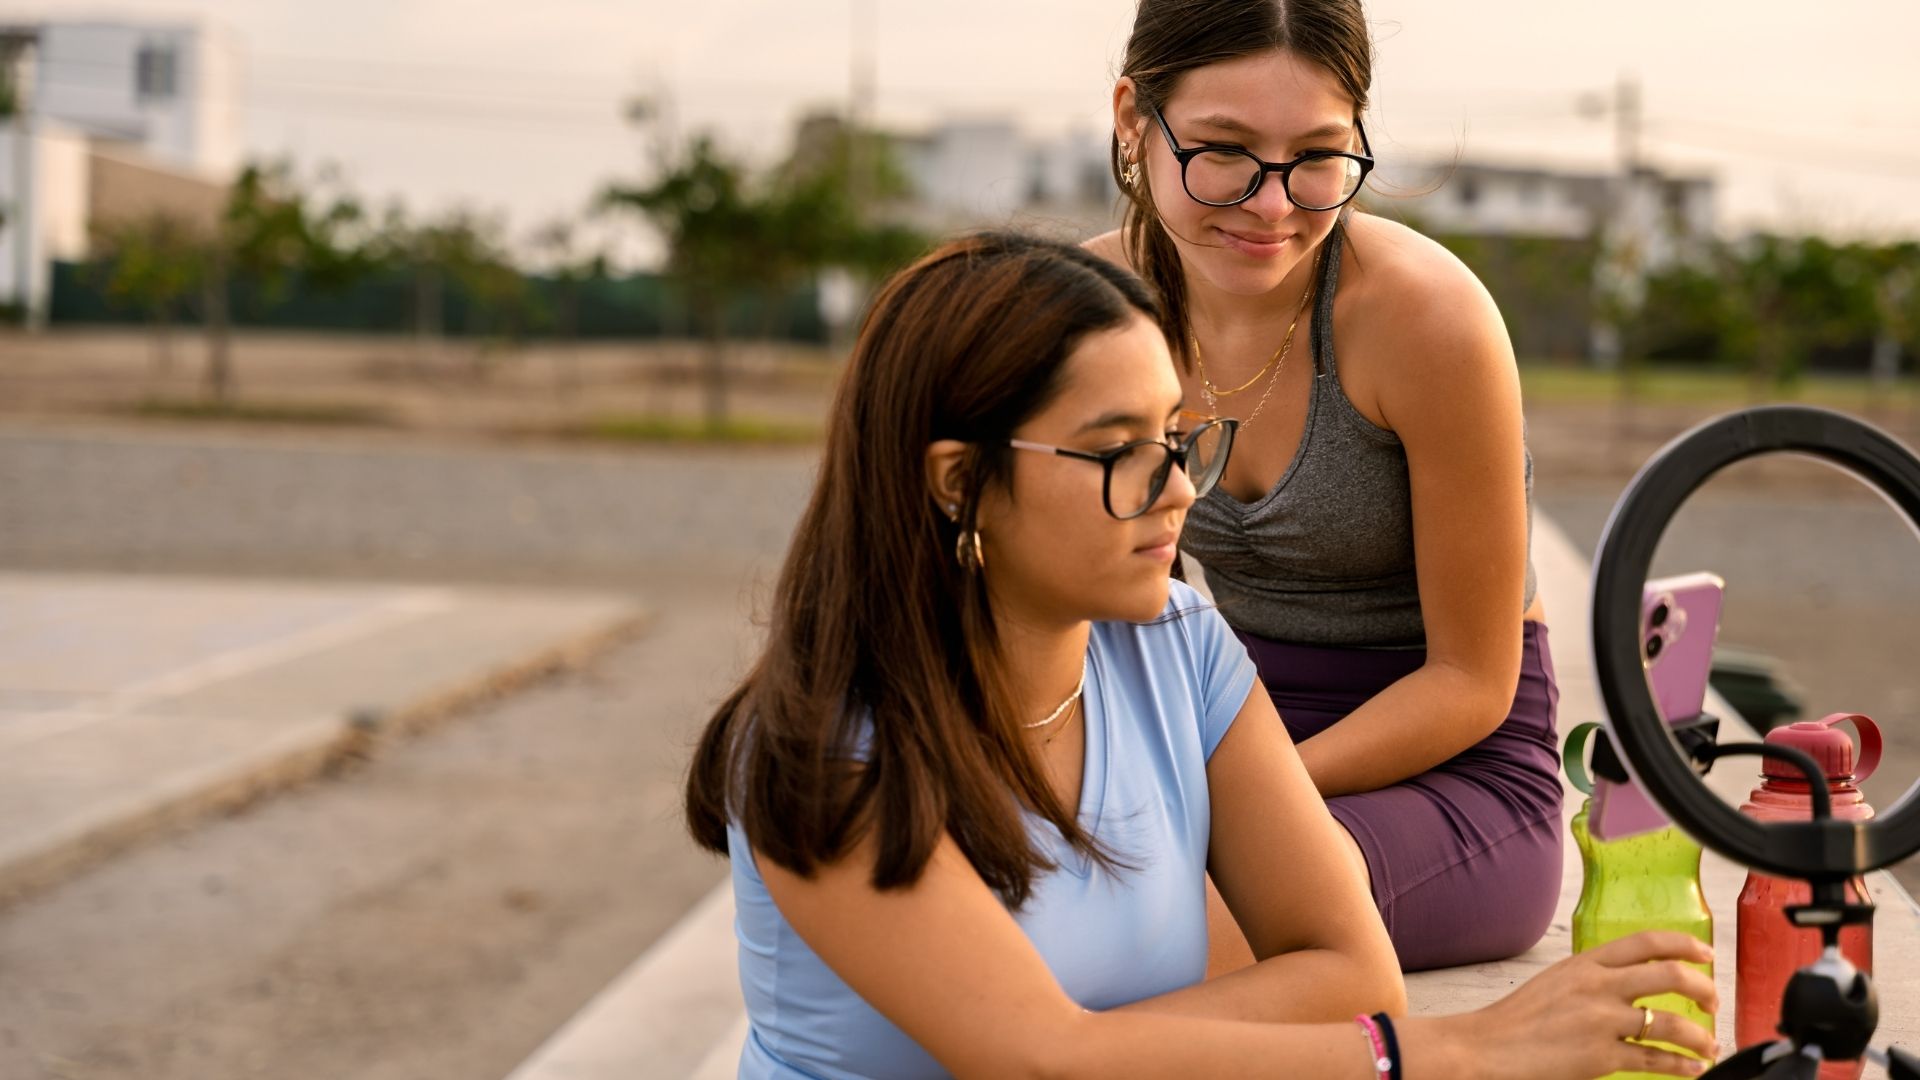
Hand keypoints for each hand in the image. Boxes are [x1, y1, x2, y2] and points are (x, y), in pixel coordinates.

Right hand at [1427, 931, 1719, 1079]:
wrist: (1485, 1046)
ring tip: (1708, 1044)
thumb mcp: (1554, 982)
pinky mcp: (1601, 1056)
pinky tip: (1693, 1067)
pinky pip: (1655, 1059)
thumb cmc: (1515, 1019)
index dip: (1684, 945)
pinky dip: (1682, 1065)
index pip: (1646, 941)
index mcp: (1585, 963)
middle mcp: (1597, 986)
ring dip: (1700, 1035)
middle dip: (1704, 989)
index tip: (1705, 954)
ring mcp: (1601, 1020)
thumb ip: (1591, 978)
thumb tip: (1627, 984)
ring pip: (1671, 1022)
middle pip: (1670, 975)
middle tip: (1712, 1002)